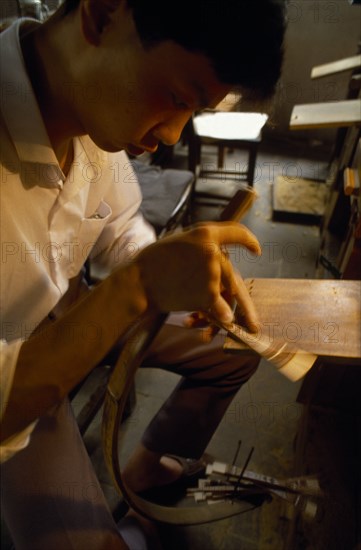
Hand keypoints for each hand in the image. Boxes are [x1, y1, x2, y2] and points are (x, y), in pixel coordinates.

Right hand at [135, 222, 260, 327]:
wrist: (140, 281)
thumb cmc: (155, 261)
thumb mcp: (181, 240)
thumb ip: (202, 244)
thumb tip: (220, 253)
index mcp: (206, 234)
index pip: (237, 233)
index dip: (249, 240)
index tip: (256, 250)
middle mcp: (213, 252)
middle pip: (232, 275)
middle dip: (238, 295)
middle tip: (244, 309)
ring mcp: (211, 274)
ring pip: (226, 292)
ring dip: (224, 306)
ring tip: (222, 318)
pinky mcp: (207, 294)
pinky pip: (221, 307)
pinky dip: (224, 316)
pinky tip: (228, 321)